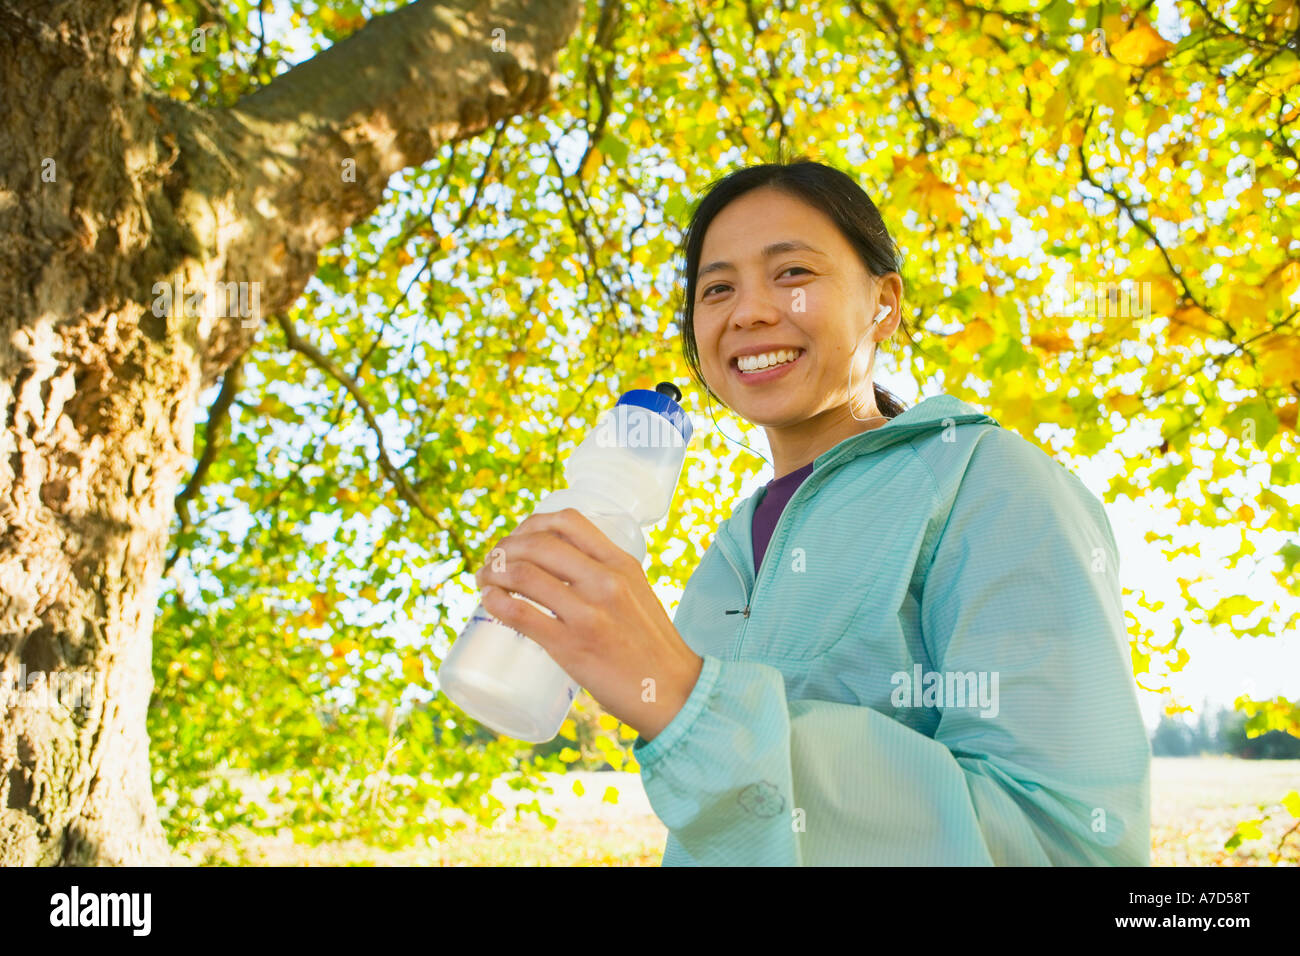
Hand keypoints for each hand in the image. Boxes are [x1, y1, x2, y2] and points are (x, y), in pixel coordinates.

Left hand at [474, 508, 703, 741]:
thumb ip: (607, 580)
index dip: (531, 523)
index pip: (568, 521)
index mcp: (622, 564)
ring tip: (484, 581)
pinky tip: (489, 602)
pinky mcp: (571, 646)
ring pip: (523, 574)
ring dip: (492, 573)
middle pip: (538, 543)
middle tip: (492, 562)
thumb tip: (563, 576)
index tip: (516, 538)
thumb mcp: (638, 596)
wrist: (675, 693)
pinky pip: (520, 613)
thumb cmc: (654, 648)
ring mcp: (588, 613)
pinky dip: (495, 602)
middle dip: (504, 548)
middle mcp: (605, 581)